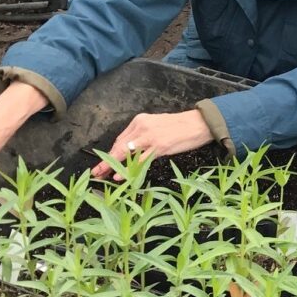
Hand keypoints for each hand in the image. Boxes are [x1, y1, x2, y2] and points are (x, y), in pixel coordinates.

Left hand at [92, 110, 213, 179]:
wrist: (200, 123)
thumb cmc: (182, 127)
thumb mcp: (158, 127)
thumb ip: (144, 136)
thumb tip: (132, 152)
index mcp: (140, 120)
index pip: (120, 139)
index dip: (110, 153)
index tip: (102, 164)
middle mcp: (142, 126)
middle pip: (119, 146)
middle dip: (106, 161)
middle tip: (96, 173)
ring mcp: (150, 136)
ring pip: (125, 152)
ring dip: (112, 165)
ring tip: (101, 176)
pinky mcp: (159, 146)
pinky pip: (139, 159)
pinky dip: (127, 168)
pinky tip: (119, 175)